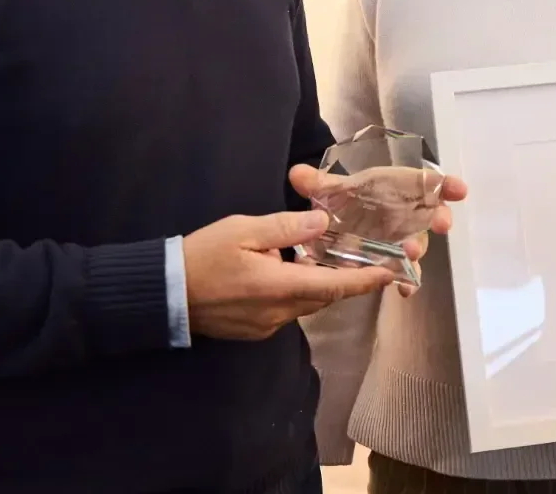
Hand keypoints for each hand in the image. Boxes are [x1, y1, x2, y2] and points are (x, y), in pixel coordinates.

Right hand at [181, 209, 391, 339]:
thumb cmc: (202, 257)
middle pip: (325, 297)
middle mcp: (279, 313)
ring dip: (318, 286)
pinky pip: (287, 312)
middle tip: (362, 259)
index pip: (335, 286)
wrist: (163, 295)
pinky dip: (296, 294)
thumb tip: (322, 224)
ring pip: (306, 305)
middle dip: (345, 280)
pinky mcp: (255, 331)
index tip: (391, 273)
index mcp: (280, 287)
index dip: (366, 280)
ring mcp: (267, 326)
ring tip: (323, 261)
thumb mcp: (243, 230)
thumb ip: (286, 228)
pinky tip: (286, 275)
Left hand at [289, 164, 468, 295]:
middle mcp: (406, 214)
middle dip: (438, 218)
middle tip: (441, 224)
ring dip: (418, 250)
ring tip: (411, 255)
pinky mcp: (393, 261)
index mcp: (397, 189)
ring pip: (417, 244)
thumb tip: (298, 175)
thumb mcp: (332, 191)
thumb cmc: (346, 201)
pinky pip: (405, 271)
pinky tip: (405, 290)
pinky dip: (407, 280)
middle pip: (430, 214)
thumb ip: (318, 185)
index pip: (427, 183)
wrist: (340, 223)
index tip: (459, 189)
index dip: (445, 185)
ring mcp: (401, 239)